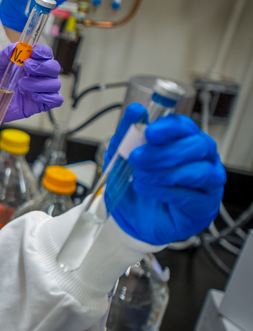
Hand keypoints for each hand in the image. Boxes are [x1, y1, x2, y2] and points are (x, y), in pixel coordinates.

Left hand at [0, 43, 62, 124]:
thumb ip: (4, 56)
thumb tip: (16, 46)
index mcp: (28, 64)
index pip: (45, 54)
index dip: (44, 52)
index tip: (34, 52)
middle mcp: (36, 76)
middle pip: (53, 68)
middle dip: (43, 66)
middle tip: (27, 67)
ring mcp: (38, 90)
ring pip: (55, 83)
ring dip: (41, 83)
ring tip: (22, 84)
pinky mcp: (38, 104)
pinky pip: (55, 100)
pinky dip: (49, 97)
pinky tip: (34, 96)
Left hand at [104, 103, 225, 244]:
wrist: (135, 220)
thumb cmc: (137, 187)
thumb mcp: (122, 159)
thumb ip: (127, 135)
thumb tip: (134, 110)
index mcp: (184, 142)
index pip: (185, 127)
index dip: (169, 127)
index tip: (150, 131)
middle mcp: (202, 160)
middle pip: (197, 146)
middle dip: (164, 151)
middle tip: (136, 157)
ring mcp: (207, 184)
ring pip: (199, 171)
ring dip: (165, 172)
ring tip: (139, 175)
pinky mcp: (204, 207)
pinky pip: (191, 196)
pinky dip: (165, 191)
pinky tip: (146, 188)